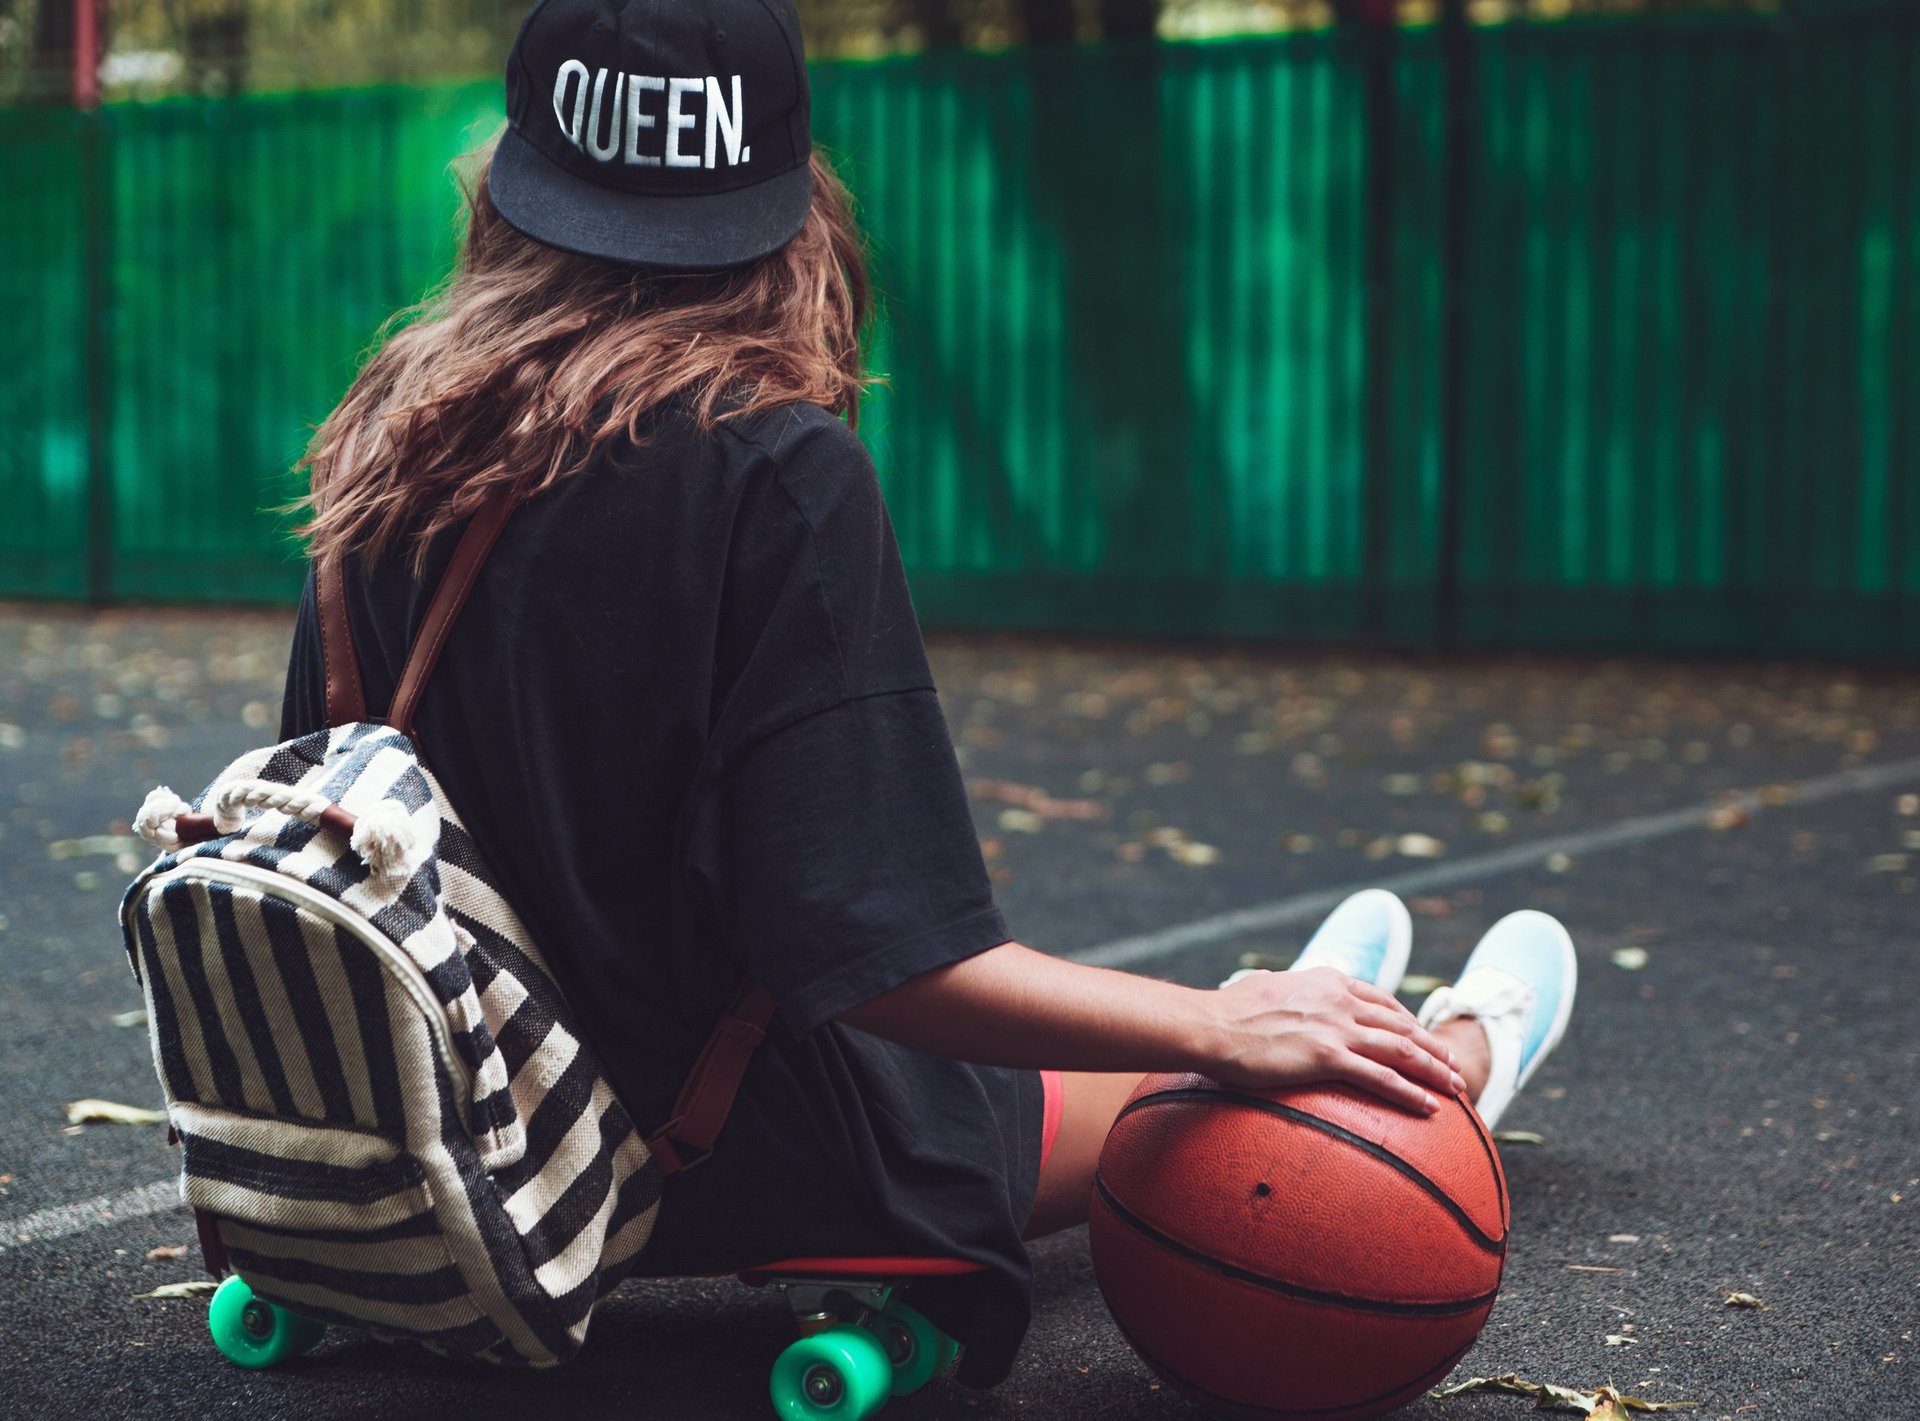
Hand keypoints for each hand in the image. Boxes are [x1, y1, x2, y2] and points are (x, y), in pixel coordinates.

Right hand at [1203, 967, 1466, 1114]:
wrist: (1210, 1025)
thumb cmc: (1227, 1012)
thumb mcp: (1264, 987)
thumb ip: (1283, 988)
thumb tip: (1276, 985)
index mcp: (1326, 981)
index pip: (1380, 1000)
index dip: (1407, 1019)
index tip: (1422, 1034)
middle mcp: (1339, 1000)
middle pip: (1401, 1025)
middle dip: (1432, 1046)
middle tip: (1454, 1064)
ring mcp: (1336, 1028)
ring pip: (1402, 1051)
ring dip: (1435, 1070)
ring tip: (1457, 1087)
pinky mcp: (1328, 1056)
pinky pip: (1382, 1078)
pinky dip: (1411, 1093)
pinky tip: (1431, 1108)